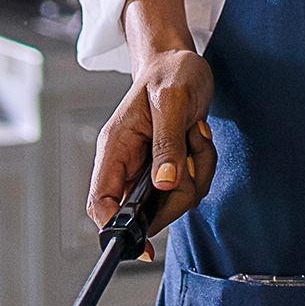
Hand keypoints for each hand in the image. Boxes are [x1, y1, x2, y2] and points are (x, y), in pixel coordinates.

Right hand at [87, 48, 216, 250]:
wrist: (182, 60)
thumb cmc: (171, 72)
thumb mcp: (172, 101)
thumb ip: (167, 143)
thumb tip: (164, 185)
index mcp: (115, 147)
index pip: (101, 202)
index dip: (115, 229)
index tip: (141, 245)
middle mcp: (128, 162)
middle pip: (145, 211)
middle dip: (178, 190)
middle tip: (189, 151)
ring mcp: (149, 167)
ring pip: (174, 200)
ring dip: (196, 171)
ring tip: (195, 135)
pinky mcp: (170, 166)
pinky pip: (189, 186)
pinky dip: (202, 166)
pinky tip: (199, 137)